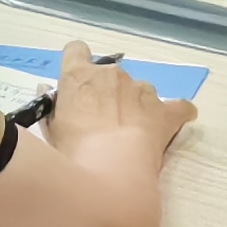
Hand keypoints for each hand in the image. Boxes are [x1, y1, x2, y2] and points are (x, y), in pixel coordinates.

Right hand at [44, 41, 196, 162]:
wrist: (107, 176)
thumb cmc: (70, 154)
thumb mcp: (49, 129)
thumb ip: (50, 106)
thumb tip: (47, 90)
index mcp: (78, 75)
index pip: (76, 50)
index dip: (77, 64)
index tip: (78, 85)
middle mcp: (111, 73)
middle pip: (109, 74)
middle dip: (107, 93)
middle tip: (102, 124)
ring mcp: (141, 90)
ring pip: (139, 90)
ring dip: (135, 105)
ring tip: (132, 134)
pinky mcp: (165, 112)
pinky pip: (179, 107)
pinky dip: (177, 114)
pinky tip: (175, 124)